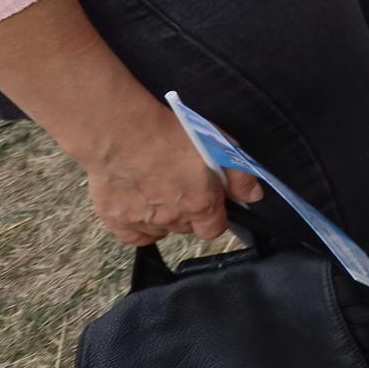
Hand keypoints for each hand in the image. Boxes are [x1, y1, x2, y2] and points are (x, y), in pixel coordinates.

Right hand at [83, 107, 264, 245]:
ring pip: (162, 230)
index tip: (212, 201)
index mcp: (200, 204)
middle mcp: (172, 219)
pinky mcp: (115, 219)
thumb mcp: (218, 145)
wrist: (119, 132)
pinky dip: (140, 226)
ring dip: (165, 217)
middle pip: (188, 228)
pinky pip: (134, 235)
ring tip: (160, 190)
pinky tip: (141, 206)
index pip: (214, 229)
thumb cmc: (169, 133)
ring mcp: (142, 222)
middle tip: (184, 186)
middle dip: (191, 212)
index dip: (216, 216)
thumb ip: (239, 175)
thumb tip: (253, 196)